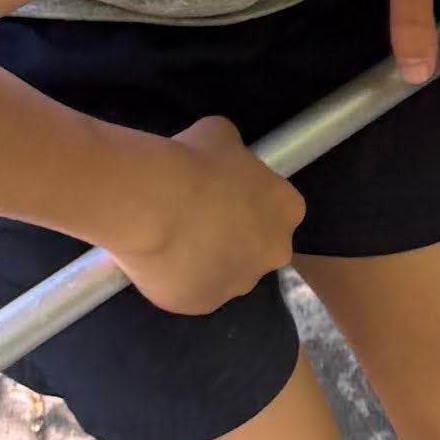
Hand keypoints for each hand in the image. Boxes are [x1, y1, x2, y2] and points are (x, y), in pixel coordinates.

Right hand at [111, 115, 304, 315]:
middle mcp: (275, 251)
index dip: (246, 203)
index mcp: (287, 208)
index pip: (276, 210)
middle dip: (232, 238)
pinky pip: (192, 292)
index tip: (219, 197)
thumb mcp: (220, 135)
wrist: (152, 201)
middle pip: (257, 248)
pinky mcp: (204, 303)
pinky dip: (176, 280)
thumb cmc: (192, 161)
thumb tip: (222, 156)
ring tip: (170, 240)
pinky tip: (157, 260)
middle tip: (195, 221)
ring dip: (205, 262)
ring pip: (225, 274)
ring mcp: (241, 283)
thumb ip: (232, 153)